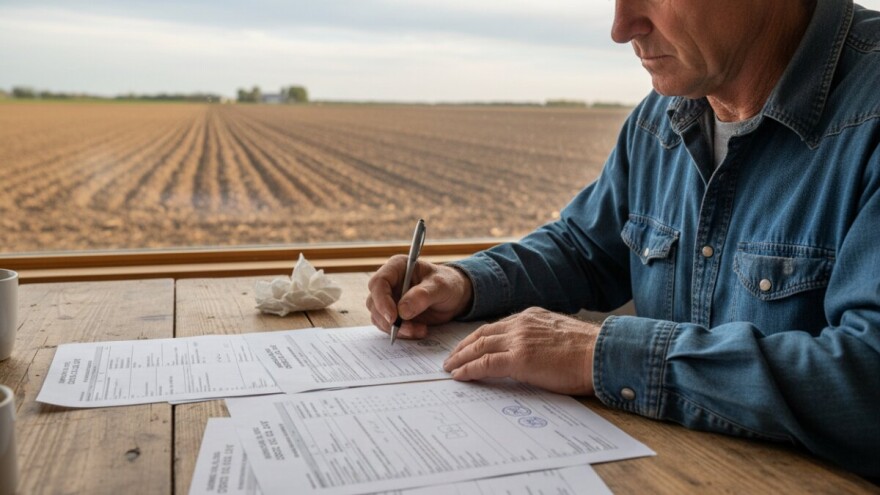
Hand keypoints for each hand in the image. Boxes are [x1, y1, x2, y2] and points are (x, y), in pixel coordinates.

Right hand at [366, 256, 472, 338]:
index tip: (393, 318)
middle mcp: (389, 282)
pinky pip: (387, 326)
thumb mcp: (441, 286)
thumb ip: (422, 296)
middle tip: (410, 329)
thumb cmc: (448, 284)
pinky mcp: (393, 314)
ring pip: (379, 317)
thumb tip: (402, 311)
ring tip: (420, 330)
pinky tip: (419, 330)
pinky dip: (402, 333)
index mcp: (397, 267)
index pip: (378, 282)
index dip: (382, 301)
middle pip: (374, 302)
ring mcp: (389, 299)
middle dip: (389, 320)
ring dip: (397, 329)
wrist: (454, 297)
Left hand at [443, 307, 598, 394]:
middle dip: (463, 346)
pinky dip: (469, 369)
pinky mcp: (519, 358)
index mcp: (531, 316)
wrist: (601, 354)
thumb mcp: (559, 336)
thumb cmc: (589, 351)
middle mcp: (521, 323)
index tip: (469, 346)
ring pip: (479, 346)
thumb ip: (540, 338)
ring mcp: (519, 340)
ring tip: (450, 368)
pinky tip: (460, 376)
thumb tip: (532, 354)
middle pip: (482, 334)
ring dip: (461, 358)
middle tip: (451, 358)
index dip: (478, 337)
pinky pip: (485, 363)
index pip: (496, 326)